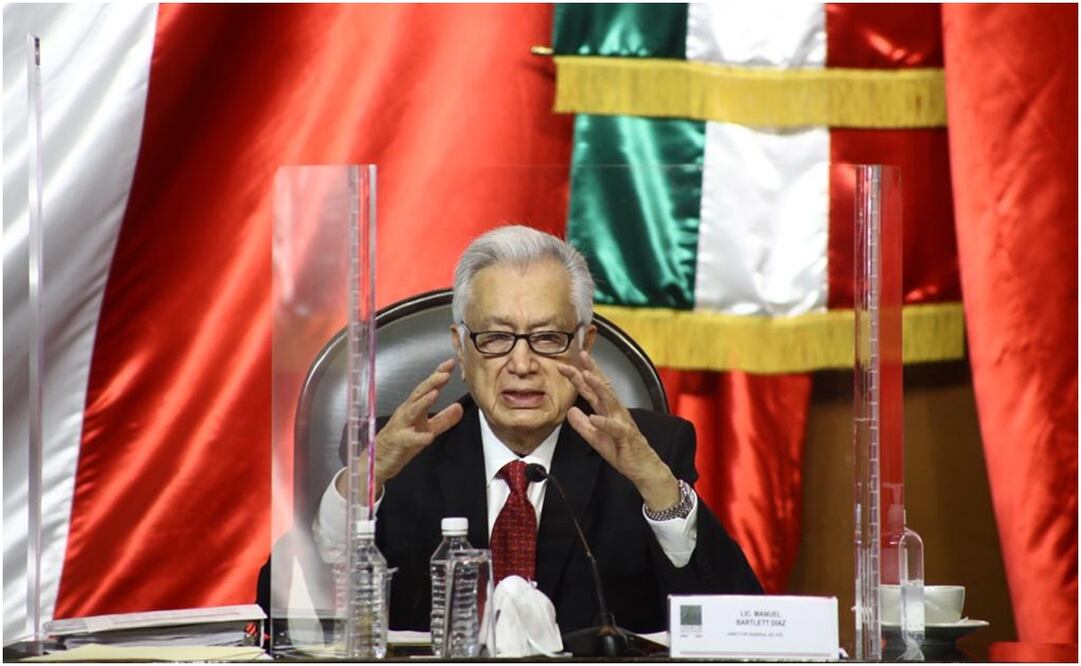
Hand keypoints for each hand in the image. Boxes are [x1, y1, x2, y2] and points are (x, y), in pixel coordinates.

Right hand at [362, 358, 463, 495]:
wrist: (379, 461)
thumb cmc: (402, 442)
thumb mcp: (426, 429)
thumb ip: (444, 419)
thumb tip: (459, 407)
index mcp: (414, 407)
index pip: (427, 388)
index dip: (438, 375)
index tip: (451, 363)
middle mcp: (406, 413)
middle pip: (419, 394)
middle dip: (432, 382)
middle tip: (445, 372)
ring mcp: (401, 426)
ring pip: (411, 411)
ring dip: (423, 402)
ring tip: (435, 394)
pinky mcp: (398, 442)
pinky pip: (408, 439)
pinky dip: (418, 437)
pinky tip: (428, 437)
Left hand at [557, 351, 678, 510]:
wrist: (644, 468)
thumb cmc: (623, 452)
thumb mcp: (596, 439)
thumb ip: (582, 426)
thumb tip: (570, 411)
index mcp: (608, 412)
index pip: (592, 390)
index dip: (580, 377)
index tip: (566, 365)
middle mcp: (616, 412)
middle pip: (602, 387)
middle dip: (591, 371)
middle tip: (580, 356)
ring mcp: (622, 422)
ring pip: (610, 401)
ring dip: (598, 387)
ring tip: (586, 376)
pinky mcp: (626, 437)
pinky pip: (615, 428)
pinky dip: (604, 422)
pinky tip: (594, 417)